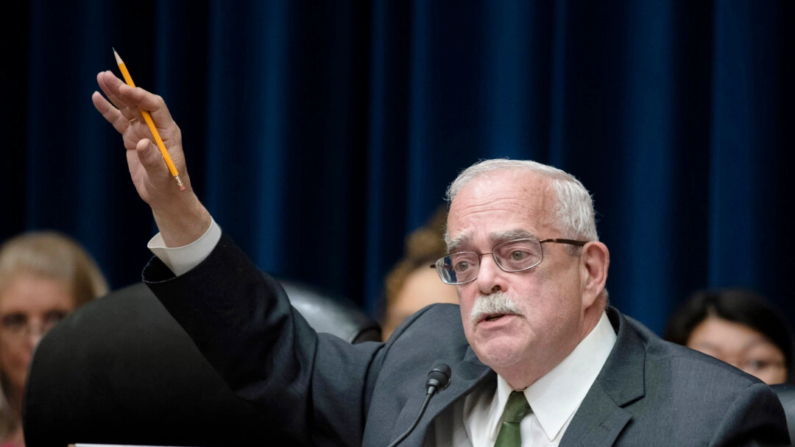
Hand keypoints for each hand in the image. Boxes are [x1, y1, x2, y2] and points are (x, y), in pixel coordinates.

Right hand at [92, 70, 210, 245]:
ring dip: (114, 93)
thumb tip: (142, 143)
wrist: (164, 196)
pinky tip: (97, 97)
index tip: (126, 89)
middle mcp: (156, 127)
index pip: (155, 107)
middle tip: (106, 75)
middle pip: (138, 102)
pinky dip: (108, 110)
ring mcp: (143, 131)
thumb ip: (153, 160)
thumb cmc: (168, 186)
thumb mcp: (161, 175)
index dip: (141, 97)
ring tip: (101, 77)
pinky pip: (118, 120)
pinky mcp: (132, 138)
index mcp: (168, 132)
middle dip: (123, 89)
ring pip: (127, 108)